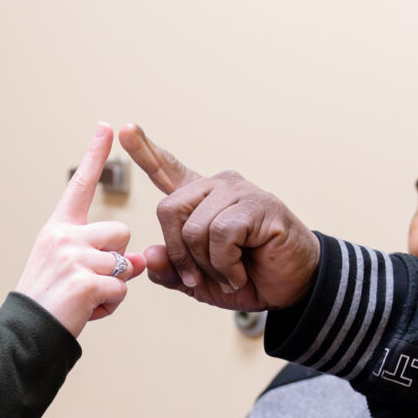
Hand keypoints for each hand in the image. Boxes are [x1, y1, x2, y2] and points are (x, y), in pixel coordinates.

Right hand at [15, 123, 146, 336]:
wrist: (26, 333)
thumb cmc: (50, 301)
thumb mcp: (71, 270)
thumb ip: (103, 258)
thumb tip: (139, 261)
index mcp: (58, 229)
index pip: (79, 186)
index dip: (95, 155)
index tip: (107, 125)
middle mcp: (63, 236)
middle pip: (121, 233)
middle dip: (116, 259)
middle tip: (87, 280)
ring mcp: (73, 258)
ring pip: (125, 264)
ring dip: (114, 285)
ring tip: (85, 297)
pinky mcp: (85, 281)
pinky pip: (120, 289)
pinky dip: (109, 306)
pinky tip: (86, 310)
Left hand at [118, 124, 321, 311]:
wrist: (292, 288)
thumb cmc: (248, 278)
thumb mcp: (200, 282)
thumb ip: (172, 271)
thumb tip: (149, 254)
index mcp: (200, 201)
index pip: (168, 170)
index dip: (146, 151)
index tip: (125, 129)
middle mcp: (217, 188)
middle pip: (168, 210)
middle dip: (179, 253)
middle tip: (199, 278)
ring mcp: (238, 192)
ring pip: (195, 227)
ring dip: (208, 265)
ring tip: (229, 274)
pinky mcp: (258, 205)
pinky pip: (221, 234)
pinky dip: (226, 265)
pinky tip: (240, 271)